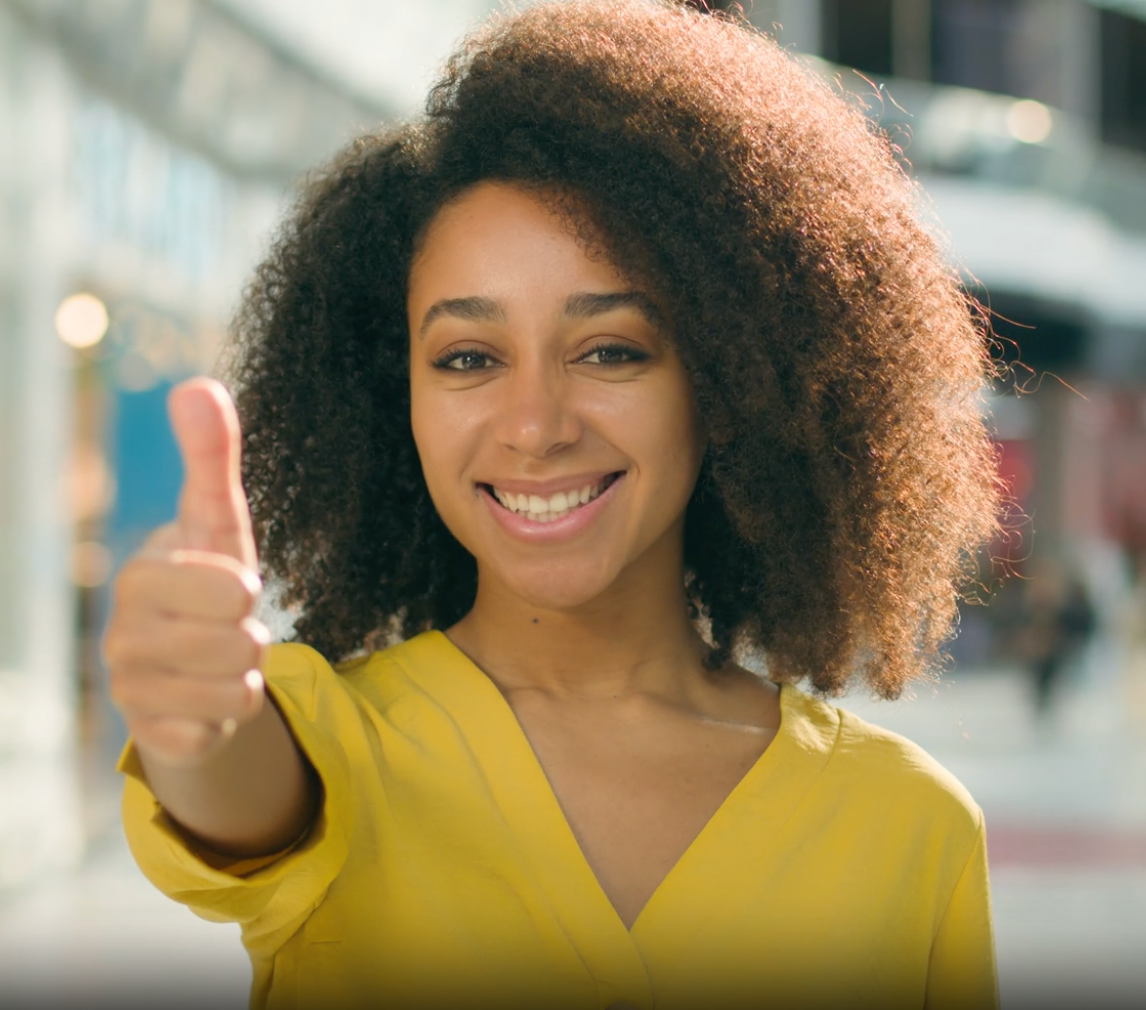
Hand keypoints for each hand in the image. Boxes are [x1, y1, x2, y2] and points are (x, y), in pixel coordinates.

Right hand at [105, 378, 268, 768]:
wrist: (189, 666)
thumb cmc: (207, 584)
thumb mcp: (218, 523)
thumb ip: (210, 459)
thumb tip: (197, 385)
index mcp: (140, 578)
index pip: (229, 590)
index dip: (244, 591)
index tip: (228, 587)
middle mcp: (122, 636)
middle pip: (242, 644)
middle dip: (253, 637)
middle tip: (229, 629)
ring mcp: (131, 692)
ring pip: (238, 692)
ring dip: (246, 677)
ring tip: (220, 662)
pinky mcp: (153, 738)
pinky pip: (220, 733)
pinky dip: (229, 719)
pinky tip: (205, 703)